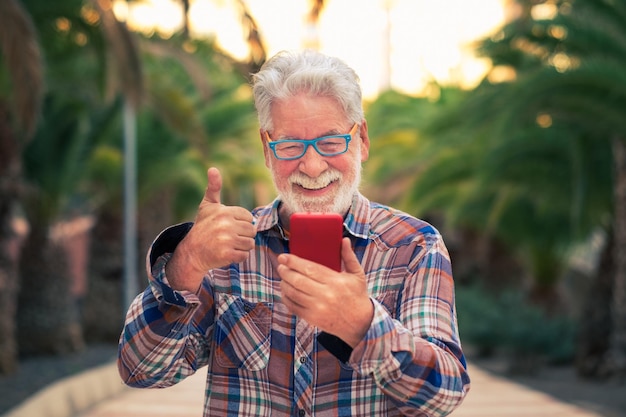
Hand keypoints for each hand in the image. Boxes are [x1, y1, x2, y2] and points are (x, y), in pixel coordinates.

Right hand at [166, 167, 256, 291]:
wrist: (191, 252)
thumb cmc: (202, 227)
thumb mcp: (207, 206)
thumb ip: (214, 188)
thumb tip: (213, 168)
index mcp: (224, 212)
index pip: (249, 218)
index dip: (241, 223)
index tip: (229, 226)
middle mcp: (225, 224)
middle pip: (252, 231)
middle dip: (243, 235)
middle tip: (229, 237)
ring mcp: (226, 240)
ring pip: (250, 243)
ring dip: (241, 247)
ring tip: (228, 245)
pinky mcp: (226, 254)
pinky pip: (244, 255)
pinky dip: (238, 257)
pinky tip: (227, 253)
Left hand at [278, 238, 373, 347]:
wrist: (360, 323)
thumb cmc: (357, 295)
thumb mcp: (357, 274)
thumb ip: (349, 256)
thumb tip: (344, 240)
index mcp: (335, 281)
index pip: (310, 269)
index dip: (294, 262)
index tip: (284, 257)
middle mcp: (326, 294)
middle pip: (298, 280)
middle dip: (285, 271)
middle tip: (281, 265)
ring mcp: (318, 308)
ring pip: (294, 293)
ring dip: (284, 284)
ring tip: (282, 277)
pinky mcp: (313, 318)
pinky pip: (294, 307)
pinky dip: (286, 298)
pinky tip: (285, 291)